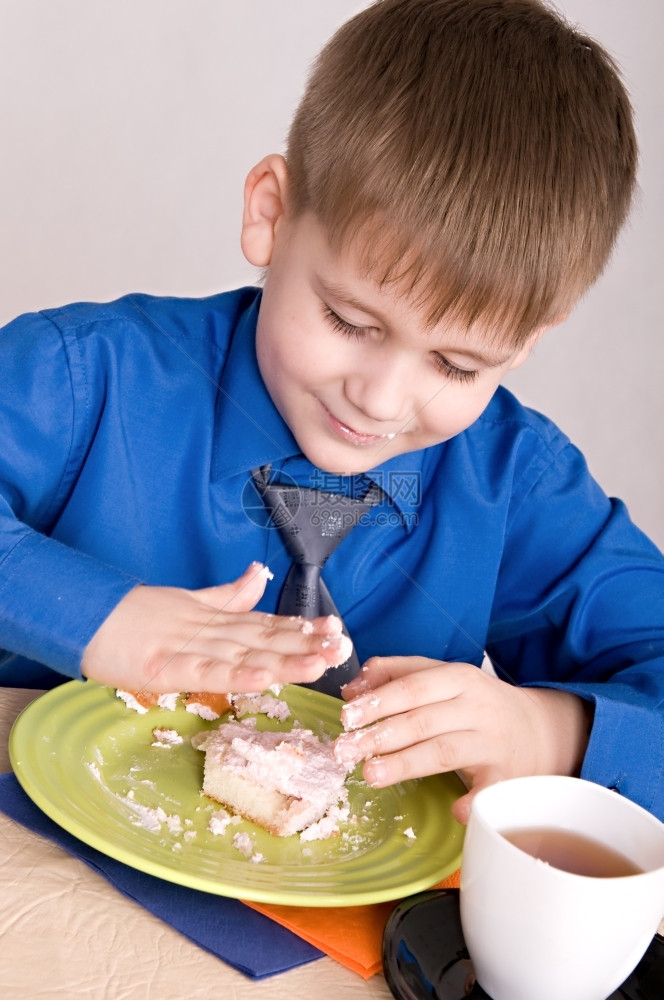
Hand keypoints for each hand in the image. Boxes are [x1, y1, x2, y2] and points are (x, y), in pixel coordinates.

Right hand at [81, 562, 351, 693]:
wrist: (84, 614)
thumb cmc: (133, 616)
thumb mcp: (187, 601)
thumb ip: (227, 594)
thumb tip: (260, 572)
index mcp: (216, 619)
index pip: (266, 624)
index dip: (302, 628)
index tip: (335, 630)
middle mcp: (210, 630)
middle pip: (264, 638)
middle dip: (306, 644)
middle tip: (343, 646)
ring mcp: (189, 647)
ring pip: (244, 653)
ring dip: (284, 658)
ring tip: (319, 661)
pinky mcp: (165, 666)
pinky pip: (206, 671)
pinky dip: (235, 674)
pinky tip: (262, 677)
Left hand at [334, 656, 591, 823]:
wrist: (538, 728)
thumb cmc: (476, 703)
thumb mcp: (443, 677)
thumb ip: (398, 675)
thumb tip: (352, 690)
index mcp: (458, 677)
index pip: (412, 686)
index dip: (378, 701)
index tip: (347, 716)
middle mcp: (477, 707)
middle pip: (423, 720)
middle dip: (381, 734)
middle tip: (345, 749)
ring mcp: (492, 742)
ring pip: (444, 751)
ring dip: (405, 763)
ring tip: (370, 773)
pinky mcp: (505, 775)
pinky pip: (489, 789)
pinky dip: (474, 801)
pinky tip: (455, 810)